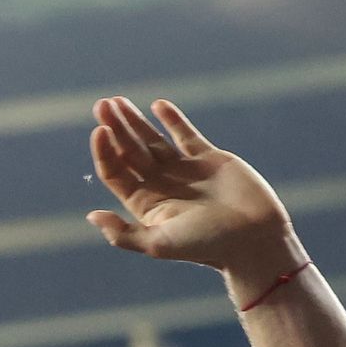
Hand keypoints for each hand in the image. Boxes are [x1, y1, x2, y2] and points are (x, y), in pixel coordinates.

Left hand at [88, 98, 299, 291]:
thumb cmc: (206, 245)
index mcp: (145, 204)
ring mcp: (183, 170)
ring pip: (152, 140)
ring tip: (116, 101)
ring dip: (134, 120)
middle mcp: (160, 185)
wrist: (254, 237)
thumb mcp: (159, 244)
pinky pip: (185, 134)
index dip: (104, 151)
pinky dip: (172, 119)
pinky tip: (157, 105)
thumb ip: (123, 234)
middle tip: (101, 104)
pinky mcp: (209, 158)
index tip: (99, 130)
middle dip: (114, 128)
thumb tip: (91, 215)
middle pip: (129, 151)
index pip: (116, 172)